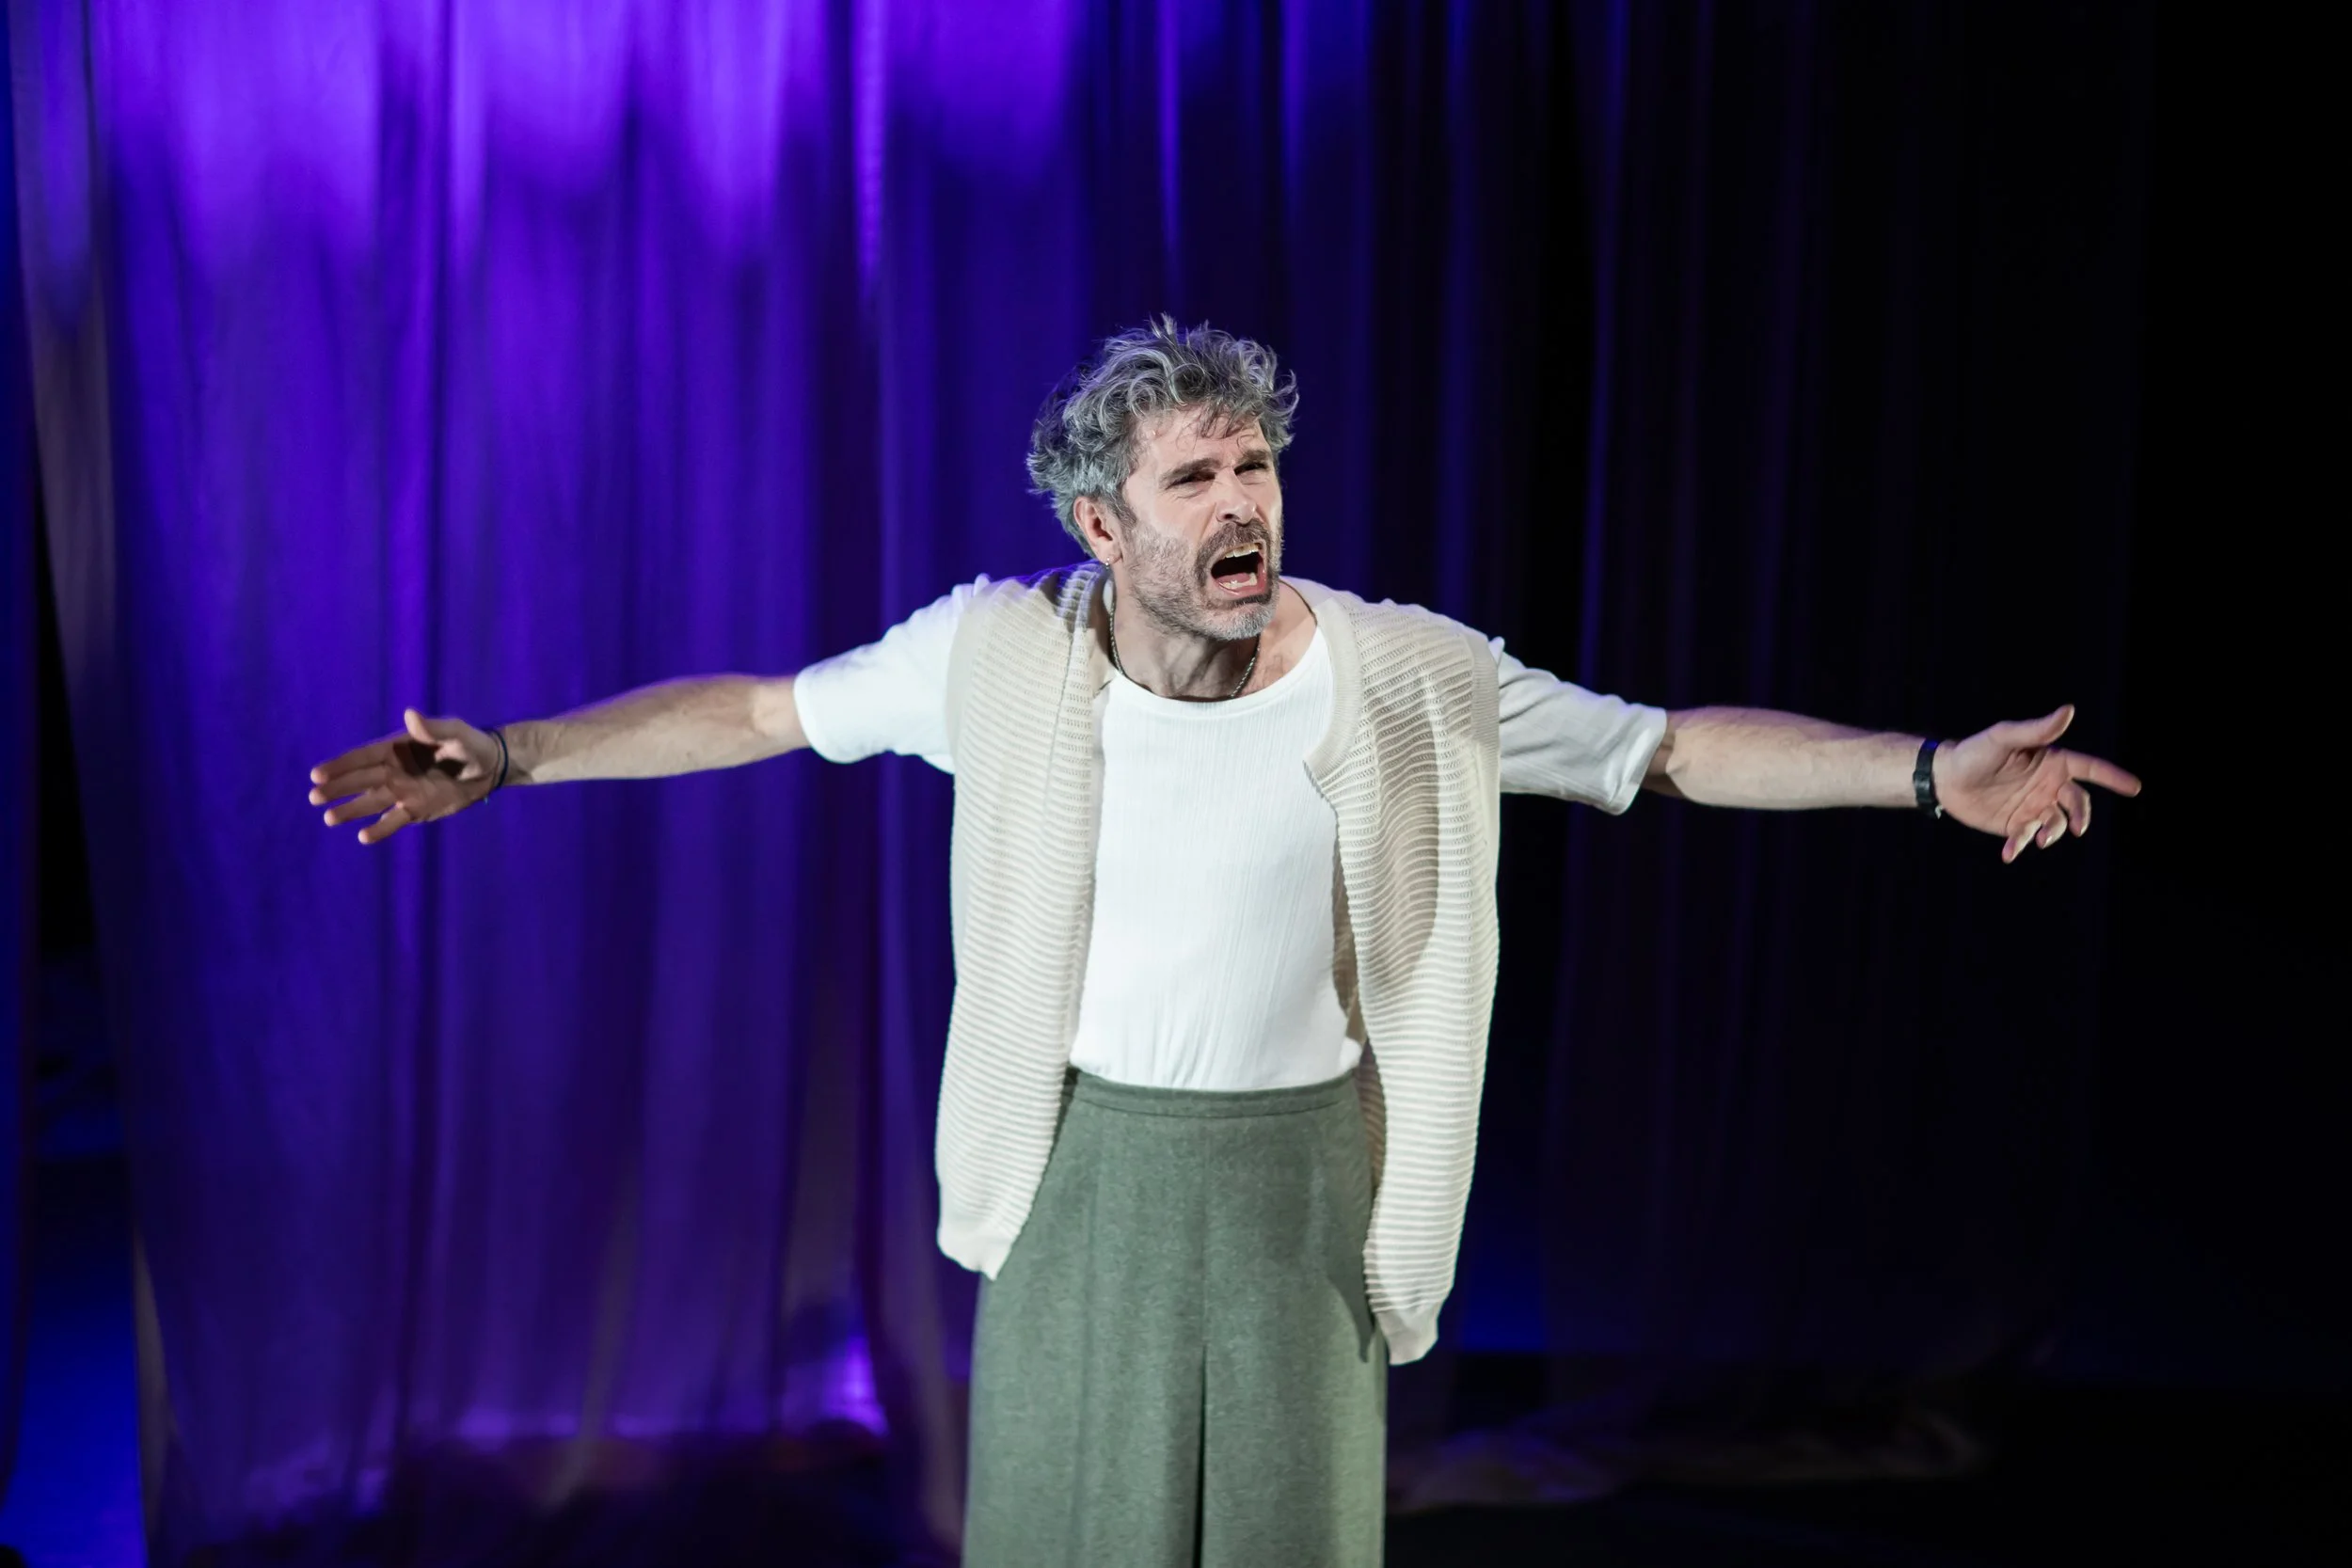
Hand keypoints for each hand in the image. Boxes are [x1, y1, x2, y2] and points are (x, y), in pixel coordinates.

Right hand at [307, 708, 501, 844]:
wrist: (491, 768)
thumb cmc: (472, 744)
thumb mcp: (456, 733)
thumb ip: (433, 728)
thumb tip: (410, 716)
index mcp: (398, 749)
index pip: (364, 757)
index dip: (341, 765)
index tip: (318, 774)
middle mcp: (395, 771)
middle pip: (361, 781)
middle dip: (338, 789)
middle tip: (315, 797)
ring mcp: (404, 792)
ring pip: (371, 802)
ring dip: (351, 810)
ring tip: (329, 818)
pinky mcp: (416, 810)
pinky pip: (394, 820)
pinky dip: (380, 829)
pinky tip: (364, 837)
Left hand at [1936, 705, 2142, 862]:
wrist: (1944, 778)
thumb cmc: (1974, 752)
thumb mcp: (2004, 738)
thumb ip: (2036, 730)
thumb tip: (2069, 710)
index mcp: (2051, 761)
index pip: (2089, 768)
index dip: (2113, 777)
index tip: (2135, 787)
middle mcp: (2048, 784)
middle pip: (2078, 802)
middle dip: (2081, 815)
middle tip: (2077, 828)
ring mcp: (2034, 805)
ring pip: (2057, 823)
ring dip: (2052, 833)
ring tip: (2038, 840)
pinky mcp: (2017, 825)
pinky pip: (2028, 838)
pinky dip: (2022, 846)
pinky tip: (2009, 854)